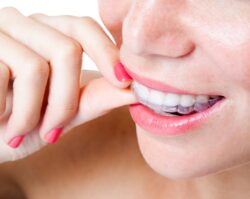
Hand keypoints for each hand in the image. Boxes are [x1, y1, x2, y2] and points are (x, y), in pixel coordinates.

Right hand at [0, 7, 136, 161]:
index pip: (84, 28)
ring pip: (36, 67)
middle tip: (54, 129)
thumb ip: (96, 98)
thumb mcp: (65, 112)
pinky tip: (0, 119)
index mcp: (47, 33)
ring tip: (21, 129)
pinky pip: (2, 74)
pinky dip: (8, 110)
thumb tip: (137, 91)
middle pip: (66, 50)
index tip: (125, 82)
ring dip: (33, 113)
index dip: (107, 53)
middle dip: (65, 101)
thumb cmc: (23, 123)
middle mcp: (24, 24)